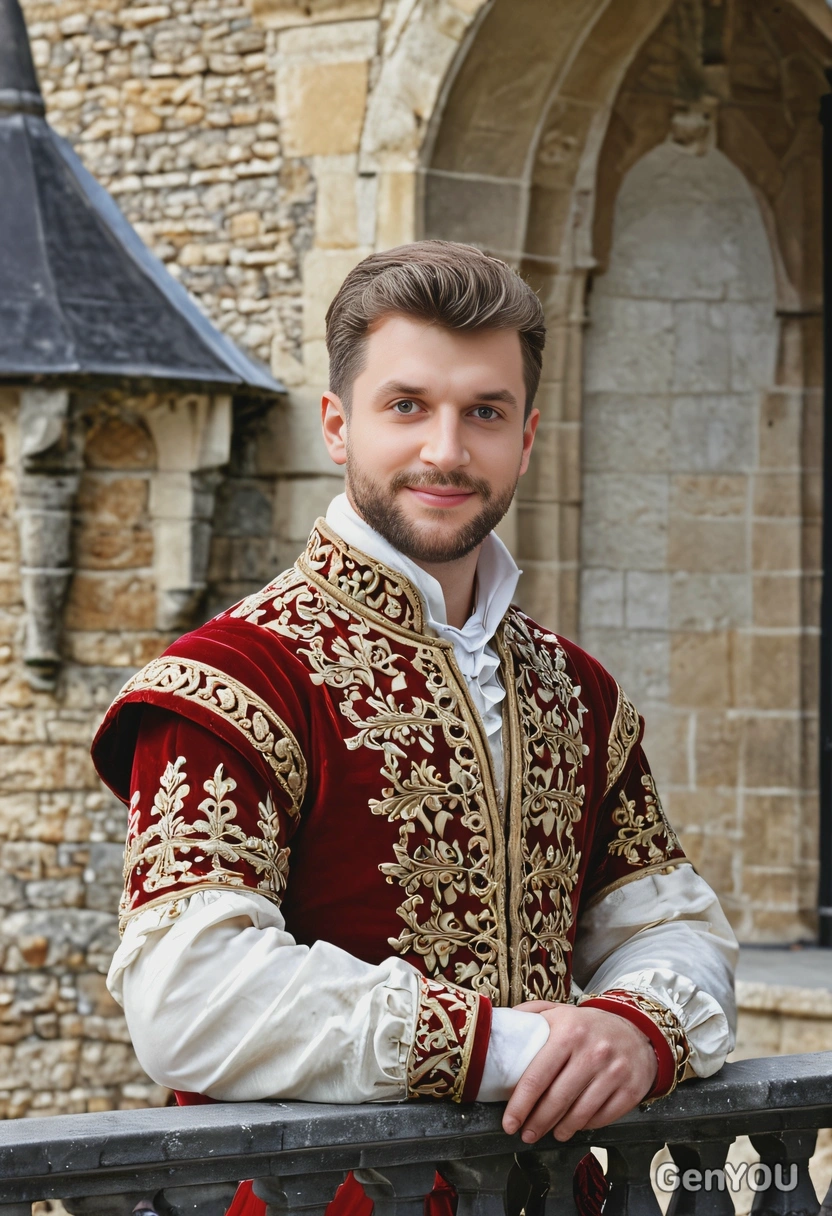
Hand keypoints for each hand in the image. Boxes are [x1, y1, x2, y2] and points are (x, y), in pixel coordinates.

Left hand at [502, 1001, 656, 1143]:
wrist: (637, 1030)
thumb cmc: (590, 1026)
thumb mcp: (560, 1011)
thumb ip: (531, 1015)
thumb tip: (500, 1028)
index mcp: (568, 1031)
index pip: (537, 1076)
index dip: (520, 1105)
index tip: (509, 1122)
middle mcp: (592, 1052)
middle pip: (556, 1100)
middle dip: (536, 1123)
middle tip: (525, 1133)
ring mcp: (614, 1072)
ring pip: (579, 1114)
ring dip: (560, 1130)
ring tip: (550, 1133)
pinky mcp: (630, 1090)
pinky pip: (602, 1118)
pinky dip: (585, 1126)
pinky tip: (575, 1125)